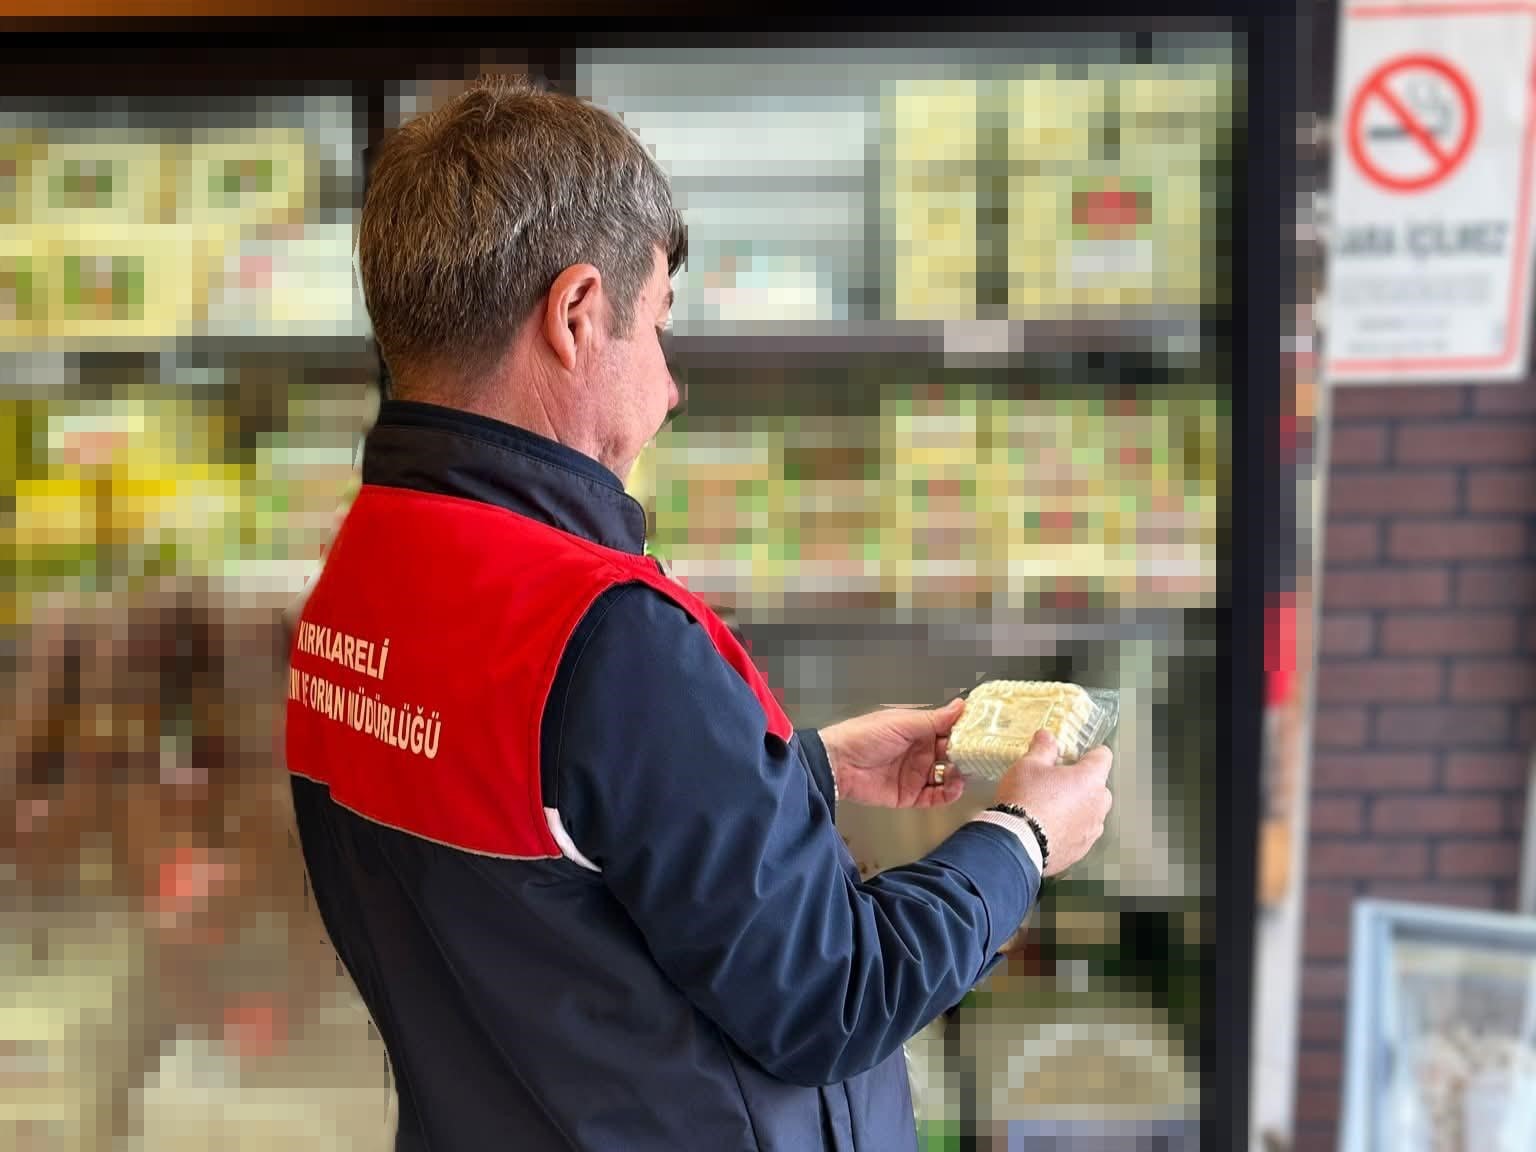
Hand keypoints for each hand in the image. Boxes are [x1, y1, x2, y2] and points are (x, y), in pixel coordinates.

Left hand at [819, 698, 967, 808]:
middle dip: (966, 756)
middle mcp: (920, 752)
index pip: (949, 731)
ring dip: (958, 776)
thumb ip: (934, 719)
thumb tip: (961, 705)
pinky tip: (953, 788)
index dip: (965, 732)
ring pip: (947, 777)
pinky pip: (935, 797)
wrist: (837, 764)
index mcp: (918, 730)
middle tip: (980, 757)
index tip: (984, 733)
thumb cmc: (864, 736)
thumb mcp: (902, 723)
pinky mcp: (909, 795)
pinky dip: (947, 795)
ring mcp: (916, 775)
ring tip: (962, 773)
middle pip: (951, 755)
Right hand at [995, 730, 1112, 877]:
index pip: (1103, 756)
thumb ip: (1042, 748)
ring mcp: (1092, 829)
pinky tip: (1047, 827)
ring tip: (1048, 808)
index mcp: (1090, 779)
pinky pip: (1080, 832)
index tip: (1073, 755)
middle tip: (1054, 782)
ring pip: (1090, 811)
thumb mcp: (1028, 765)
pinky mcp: (1081, 849)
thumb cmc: (1025, 799)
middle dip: (1080, 782)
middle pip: (1097, 786)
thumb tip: (1046, 736)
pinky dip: (1069, 828)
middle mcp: (1098, 805)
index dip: (1088, 752)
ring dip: (1076, 807)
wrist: (1016, 843)